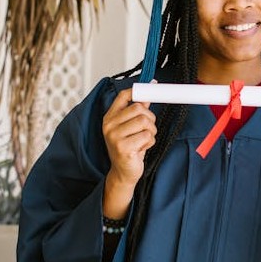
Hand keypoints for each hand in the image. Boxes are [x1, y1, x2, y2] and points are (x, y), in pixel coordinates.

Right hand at [101, 87, 156, 217]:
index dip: (139, 91)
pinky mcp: (123, 148)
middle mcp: (109, 125)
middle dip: (150, 118)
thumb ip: (138, 109)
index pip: (123, 96)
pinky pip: (147, 136)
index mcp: (109, 117)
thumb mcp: (131, 127)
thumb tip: (149, 90)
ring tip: (144, 140)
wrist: (123, 173)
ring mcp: (114, 137)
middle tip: (148, 129)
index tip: (151, 89)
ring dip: (151, 131)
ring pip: (145, 122)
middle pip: (139, 108)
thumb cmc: (128, 148)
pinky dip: (150, 142)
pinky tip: (142, 148)